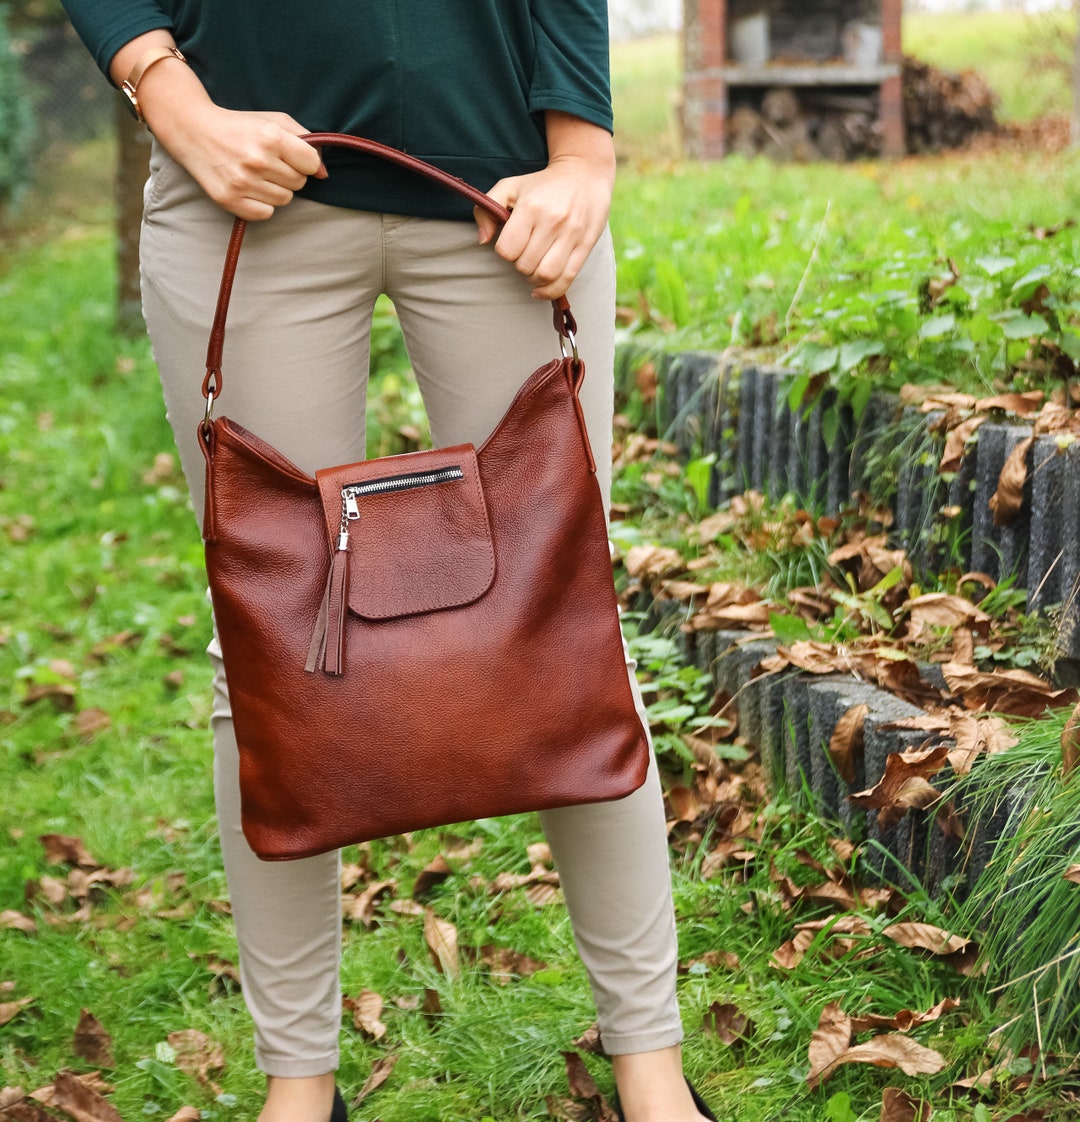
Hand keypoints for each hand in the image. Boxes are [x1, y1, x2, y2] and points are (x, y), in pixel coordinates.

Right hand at [109, 33, 325, 219]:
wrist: (194, 131)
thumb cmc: (240, 126)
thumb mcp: (273, 121)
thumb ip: (305, 141)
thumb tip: (324, 174)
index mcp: (271, 137)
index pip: (311, 163)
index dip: (305, 161)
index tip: (291, 155)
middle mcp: (257, 161)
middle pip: (299, 183)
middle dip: (289, 174)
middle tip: (268, 162)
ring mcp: (243, 183)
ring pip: (284, 200)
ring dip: (276, 189)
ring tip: (256, 173)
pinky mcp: (230, 200)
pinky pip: (266, 213)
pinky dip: (261, 204)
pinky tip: (249, 187)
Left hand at [475, 113, 614, 299]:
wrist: (584, 174)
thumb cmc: (541, 184)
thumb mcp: (509, 187)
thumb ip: (486, 209)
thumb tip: (483, 241)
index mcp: (531, 207)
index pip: (507, 250)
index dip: (505, 252)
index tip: (513, 242)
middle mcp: (552, 221)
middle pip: (525, 266)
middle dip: (520, 265)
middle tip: (525, 253)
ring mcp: (571, 235)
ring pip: (545, 275)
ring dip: (534, 279)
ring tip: (534, 268)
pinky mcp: (585, 246)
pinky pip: (566, 279)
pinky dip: (551, 290)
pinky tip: (541, 288)